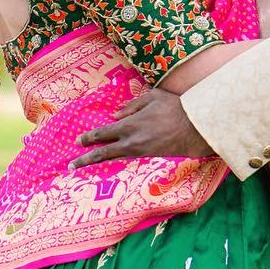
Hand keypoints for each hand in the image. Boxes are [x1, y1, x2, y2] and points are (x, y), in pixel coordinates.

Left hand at [71, 88, 214, 165]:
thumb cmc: (176, 108)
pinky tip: (111, 171)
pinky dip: (117, 167)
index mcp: (130, 124)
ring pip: (114, 160)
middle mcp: (132, 141)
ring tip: (84, 171)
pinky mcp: (151, 160)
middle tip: (72, 165)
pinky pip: (129, 164)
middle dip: (86, 158)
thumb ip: (132, 106)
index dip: (89, 137)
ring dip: (97, 165)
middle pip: (103, 152)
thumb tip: (115, 115)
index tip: (78, 141)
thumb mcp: (152, 97)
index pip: (103, 132)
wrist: (197, 127)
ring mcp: (141, 153)